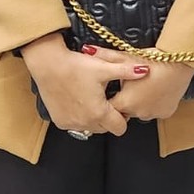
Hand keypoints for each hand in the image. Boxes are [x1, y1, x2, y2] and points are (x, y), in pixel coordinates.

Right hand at [21, 34, 148, 135]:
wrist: (48, 65)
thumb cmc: (76, 66)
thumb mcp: (104, 67)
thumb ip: (127, 71)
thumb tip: (145, 71)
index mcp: (99, 111)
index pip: (120, 128)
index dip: (123, 115)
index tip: (119, 103)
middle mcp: (85, 122)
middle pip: (106, 128)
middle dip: (110, 117)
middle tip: (106, 98)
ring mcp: (71, 124)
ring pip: (91, 127)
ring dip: (94, 117)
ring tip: (92, 97)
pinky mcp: (60, 122)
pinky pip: (75, 125)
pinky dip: (79, 116)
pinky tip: (78, 100)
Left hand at [110, 53, 193, 120]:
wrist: (180, 61)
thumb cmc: (154, 60)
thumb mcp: (127, 57)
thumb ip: (106, 56)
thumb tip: (88, 50)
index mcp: (125, 102)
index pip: (110, 107)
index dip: (112, 96)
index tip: (116, 87)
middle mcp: (138, 113)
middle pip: (125, 109)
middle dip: (127, 98)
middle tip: (133, 83)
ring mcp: (153, 114)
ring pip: (140, 111)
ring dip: (141, 101)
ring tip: (146, 84)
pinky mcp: (165, 113)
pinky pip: (155, 110)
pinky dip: (154, 103)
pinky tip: (157, 89)